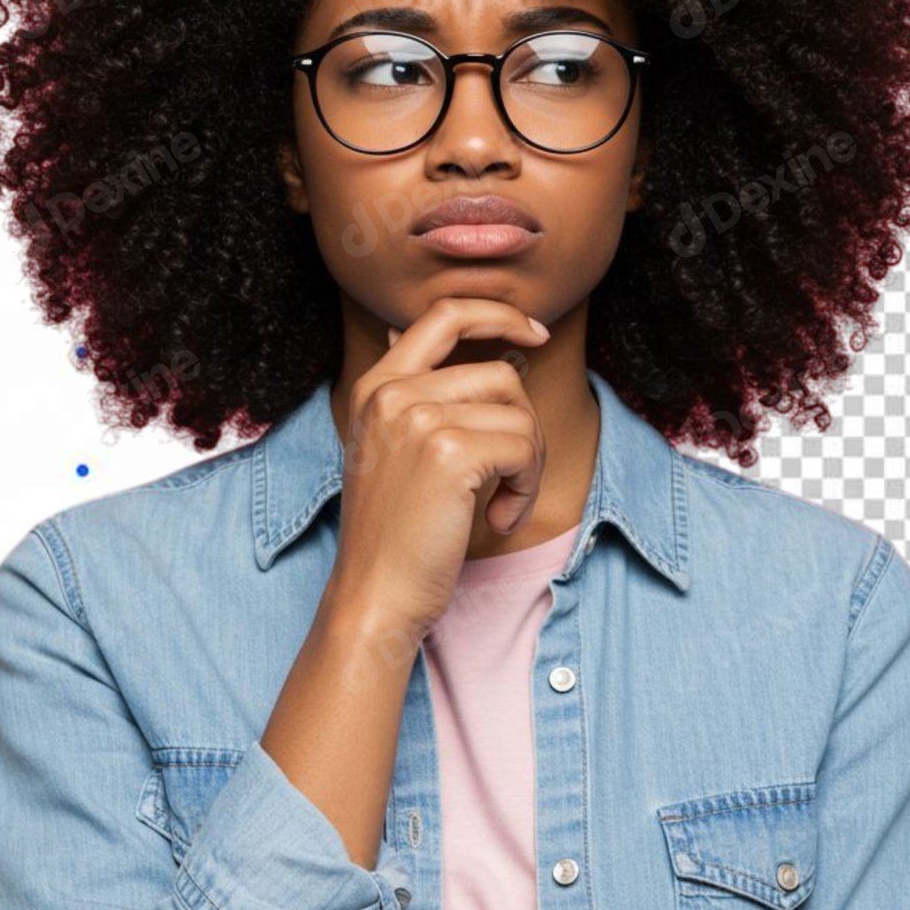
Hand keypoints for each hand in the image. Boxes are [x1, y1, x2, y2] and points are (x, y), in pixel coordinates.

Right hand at [324, 296, 550, 638]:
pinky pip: (524, 447)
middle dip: (525, 424)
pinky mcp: (450, 452)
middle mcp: (391, 392)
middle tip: (517, 471)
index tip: (535, 334)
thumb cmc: (393, 532)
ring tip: (503, 503)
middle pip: (500, 373)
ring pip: (519, 411)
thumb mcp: (387, 448)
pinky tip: (500, 520)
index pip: (444, 314)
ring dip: (529, 462)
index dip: (499, 314)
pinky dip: (527, 488)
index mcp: (375, 385)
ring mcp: (418, 418)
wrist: (374, 595)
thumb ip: (407, 394)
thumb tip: (406, 333)